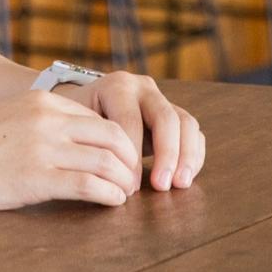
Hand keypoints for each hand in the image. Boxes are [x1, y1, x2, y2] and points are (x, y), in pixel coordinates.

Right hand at [0, 89, 141, 209]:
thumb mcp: (13, 116)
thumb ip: (46, 122)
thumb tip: (81, 143)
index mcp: (43, 101)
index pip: (101, 119)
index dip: (121, 143)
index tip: (124, 162)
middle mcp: (47, 120)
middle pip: (113, 137)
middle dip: (130, 161)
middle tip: (133, 181)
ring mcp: (43, 147)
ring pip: (106, 161)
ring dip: (124, 182)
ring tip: (125, 195)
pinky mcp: (36, 177)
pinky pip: (88, 185)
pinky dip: (109, 195)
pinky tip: (111, 203)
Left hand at [63, 72, 204, 191]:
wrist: (88, 105)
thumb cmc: (79, 121)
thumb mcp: (78, 125)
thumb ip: (91, 141)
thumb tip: (107, 176)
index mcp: (117, 86)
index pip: (130, 121)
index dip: (131, 156)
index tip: (127, 186)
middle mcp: (144, 88)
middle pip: (166, 118)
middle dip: (167, 154)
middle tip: (162, 186)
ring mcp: (163, 99)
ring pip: (186, 123)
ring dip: (186, 156)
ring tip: (180, 184)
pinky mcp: (176, 115)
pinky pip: (194, 133)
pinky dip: (194, 156)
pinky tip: (184, 178)